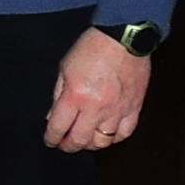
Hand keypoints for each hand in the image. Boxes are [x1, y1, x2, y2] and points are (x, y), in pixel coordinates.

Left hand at [45, 27, 151, 151]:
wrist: (124, 38)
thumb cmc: (92, 47)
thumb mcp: (65, 68)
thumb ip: (58, 95)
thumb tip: (53, 117)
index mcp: (75, 96)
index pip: (59, 127)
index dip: (52, 138)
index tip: (50, 141)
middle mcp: (96, 107)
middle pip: (80, 140)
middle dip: (69, 146)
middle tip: (65, 145)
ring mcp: (117, 110)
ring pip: (103, 141)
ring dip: (91, 144)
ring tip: (86, 140)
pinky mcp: (134, 107)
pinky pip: (125, 133)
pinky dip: (114, 138)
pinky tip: (107, 134)